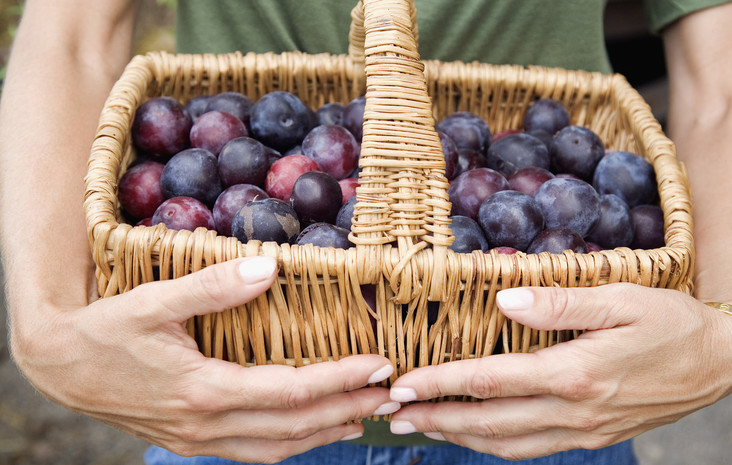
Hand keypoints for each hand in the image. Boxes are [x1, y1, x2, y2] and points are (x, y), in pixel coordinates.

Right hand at [10, 257, 398, 462]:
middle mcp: (205, 425)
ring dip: (324, 434)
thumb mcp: (154, 301)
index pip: (291, 392)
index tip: (379, 365)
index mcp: (203, 390)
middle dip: (347, 410)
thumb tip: (269, 268)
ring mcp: (198, 441)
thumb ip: (213, 287)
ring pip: (277, 449)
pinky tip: (309, 430)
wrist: (58, 367)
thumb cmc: (105, 330)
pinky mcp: (191, 442)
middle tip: (388, 393)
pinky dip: (290, 444)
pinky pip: (253, 452)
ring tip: (363, 415)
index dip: (340, 379)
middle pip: (294, 428)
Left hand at [386, 283, 731, 459]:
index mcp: (575, 374)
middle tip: (392, 416)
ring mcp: (584, 430)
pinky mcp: (593, 436)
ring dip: (459, 437)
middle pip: (488, 421)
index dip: (440, 383)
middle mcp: (574, 411)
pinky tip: (476, 436)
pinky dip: (495, 446)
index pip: (490, 380)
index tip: (403, 385)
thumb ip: (560, 303)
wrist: (719, 361)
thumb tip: (503, 299)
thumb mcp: (621, 298)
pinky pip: (533, 449)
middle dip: (435, 419)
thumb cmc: (671, 322)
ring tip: (422, 429)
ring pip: (507, 443)